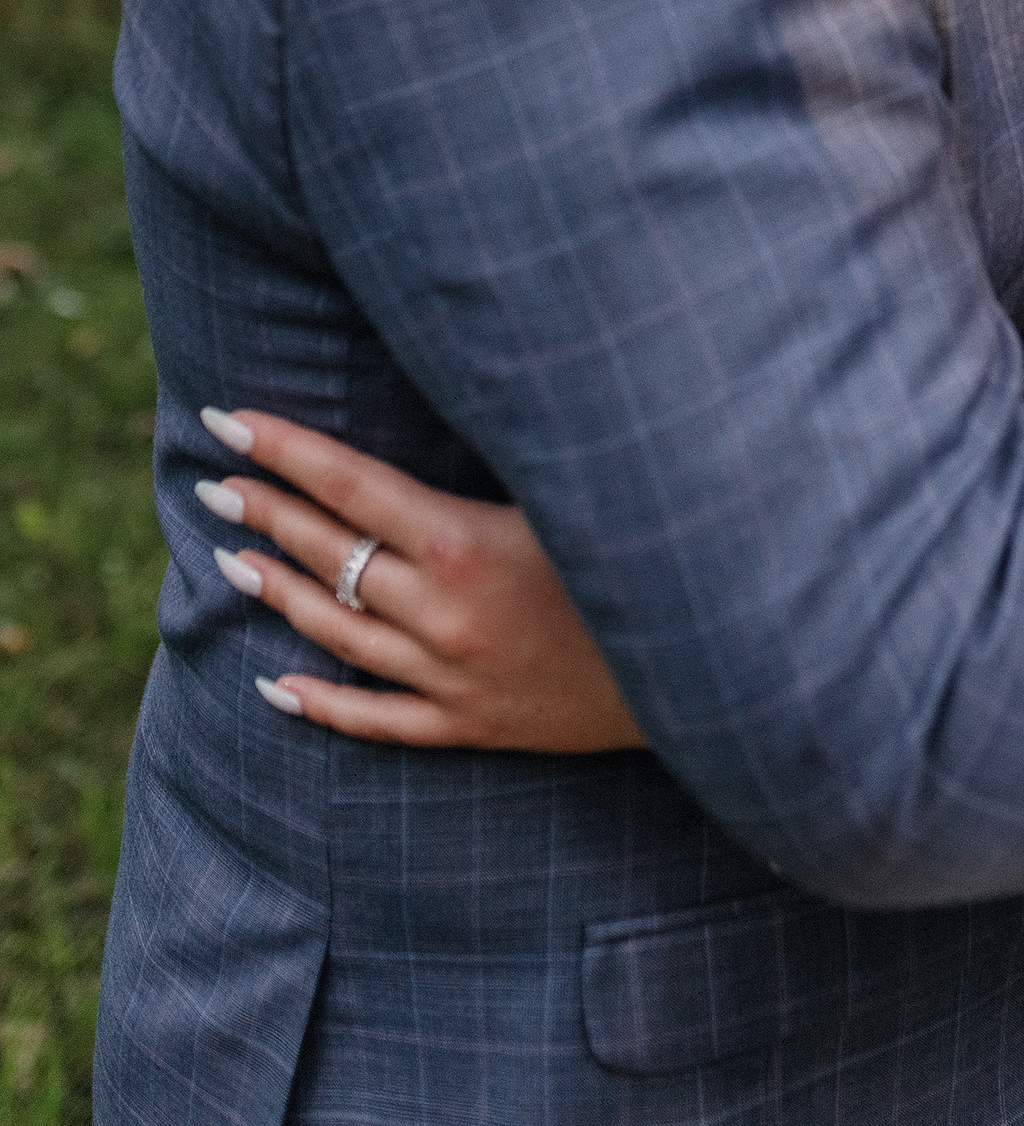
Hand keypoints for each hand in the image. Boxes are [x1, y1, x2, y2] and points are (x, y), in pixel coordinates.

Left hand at [196, 406, 645, 750]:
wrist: (706, 671)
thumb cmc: (650, 547)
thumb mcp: (575, 489)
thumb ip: (507, 456)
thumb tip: (449, 399)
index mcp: (466, 543)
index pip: (349, 484)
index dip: (284, 449)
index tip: (229, 420)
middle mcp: (444, 612)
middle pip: (331, 552)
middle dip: (266, 510)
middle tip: (214, 480)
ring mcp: (451, 675)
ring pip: (336, 633)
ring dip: (280, 590)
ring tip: (233, 559)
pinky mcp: (471, 726)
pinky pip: (376, 720)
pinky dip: (320, 702)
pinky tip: (276, 684)